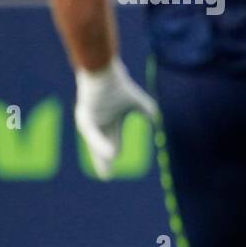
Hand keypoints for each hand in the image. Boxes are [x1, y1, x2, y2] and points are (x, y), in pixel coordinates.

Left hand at [74, 57, 157, 178]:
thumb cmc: (118, 84)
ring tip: (107, 172)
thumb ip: (148, 111)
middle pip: (99, 147)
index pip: (111, 143)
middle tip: (106, 177)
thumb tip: (159, 120)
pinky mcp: (85, 116)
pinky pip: (93, 134)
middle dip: (103, 162)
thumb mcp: (137, 101)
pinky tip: (111, 155)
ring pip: (96, 142)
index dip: (111, 156)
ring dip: (102, 157)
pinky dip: (101, 145)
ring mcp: (90, 120)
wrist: (104, 69)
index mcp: (108, 122)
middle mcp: (97, 124)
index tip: (110, 172)